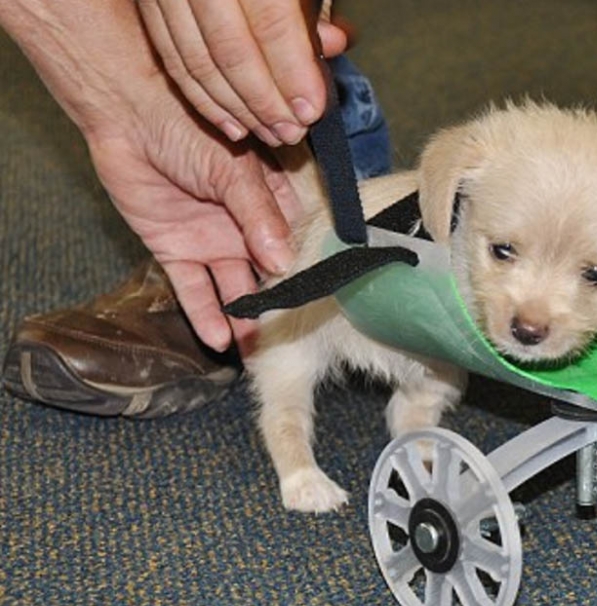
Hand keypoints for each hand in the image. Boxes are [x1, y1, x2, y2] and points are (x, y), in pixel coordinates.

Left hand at [86, 90, 303, 352]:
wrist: (127, 115)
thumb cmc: (189, 126)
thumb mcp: (235, 171)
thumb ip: (259, 217)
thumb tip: (283, 263)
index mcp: (273, 200)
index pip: (299, 243)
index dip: (308, 272)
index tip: (321, 303)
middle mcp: (247, 225)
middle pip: (269, 274)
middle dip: (279, 306)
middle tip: (291, 339)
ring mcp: (213, 240)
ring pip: (234, 287)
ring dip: (245, 318)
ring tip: (256, 350)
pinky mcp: (176, 250)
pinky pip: (193, 289)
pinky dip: (204, 314)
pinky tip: (218, 339)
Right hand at [137, 0, 349, 145]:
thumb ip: (306, 6)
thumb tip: (334, 44)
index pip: (269, 19)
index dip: (292, 70)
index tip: (311, 109)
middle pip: (229, 46)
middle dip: (264, 100)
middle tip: (292, 132)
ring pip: (196, 57)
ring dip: (235, 107)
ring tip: (270, 134)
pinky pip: (170, 54)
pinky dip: (201, 95)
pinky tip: (232, 123)